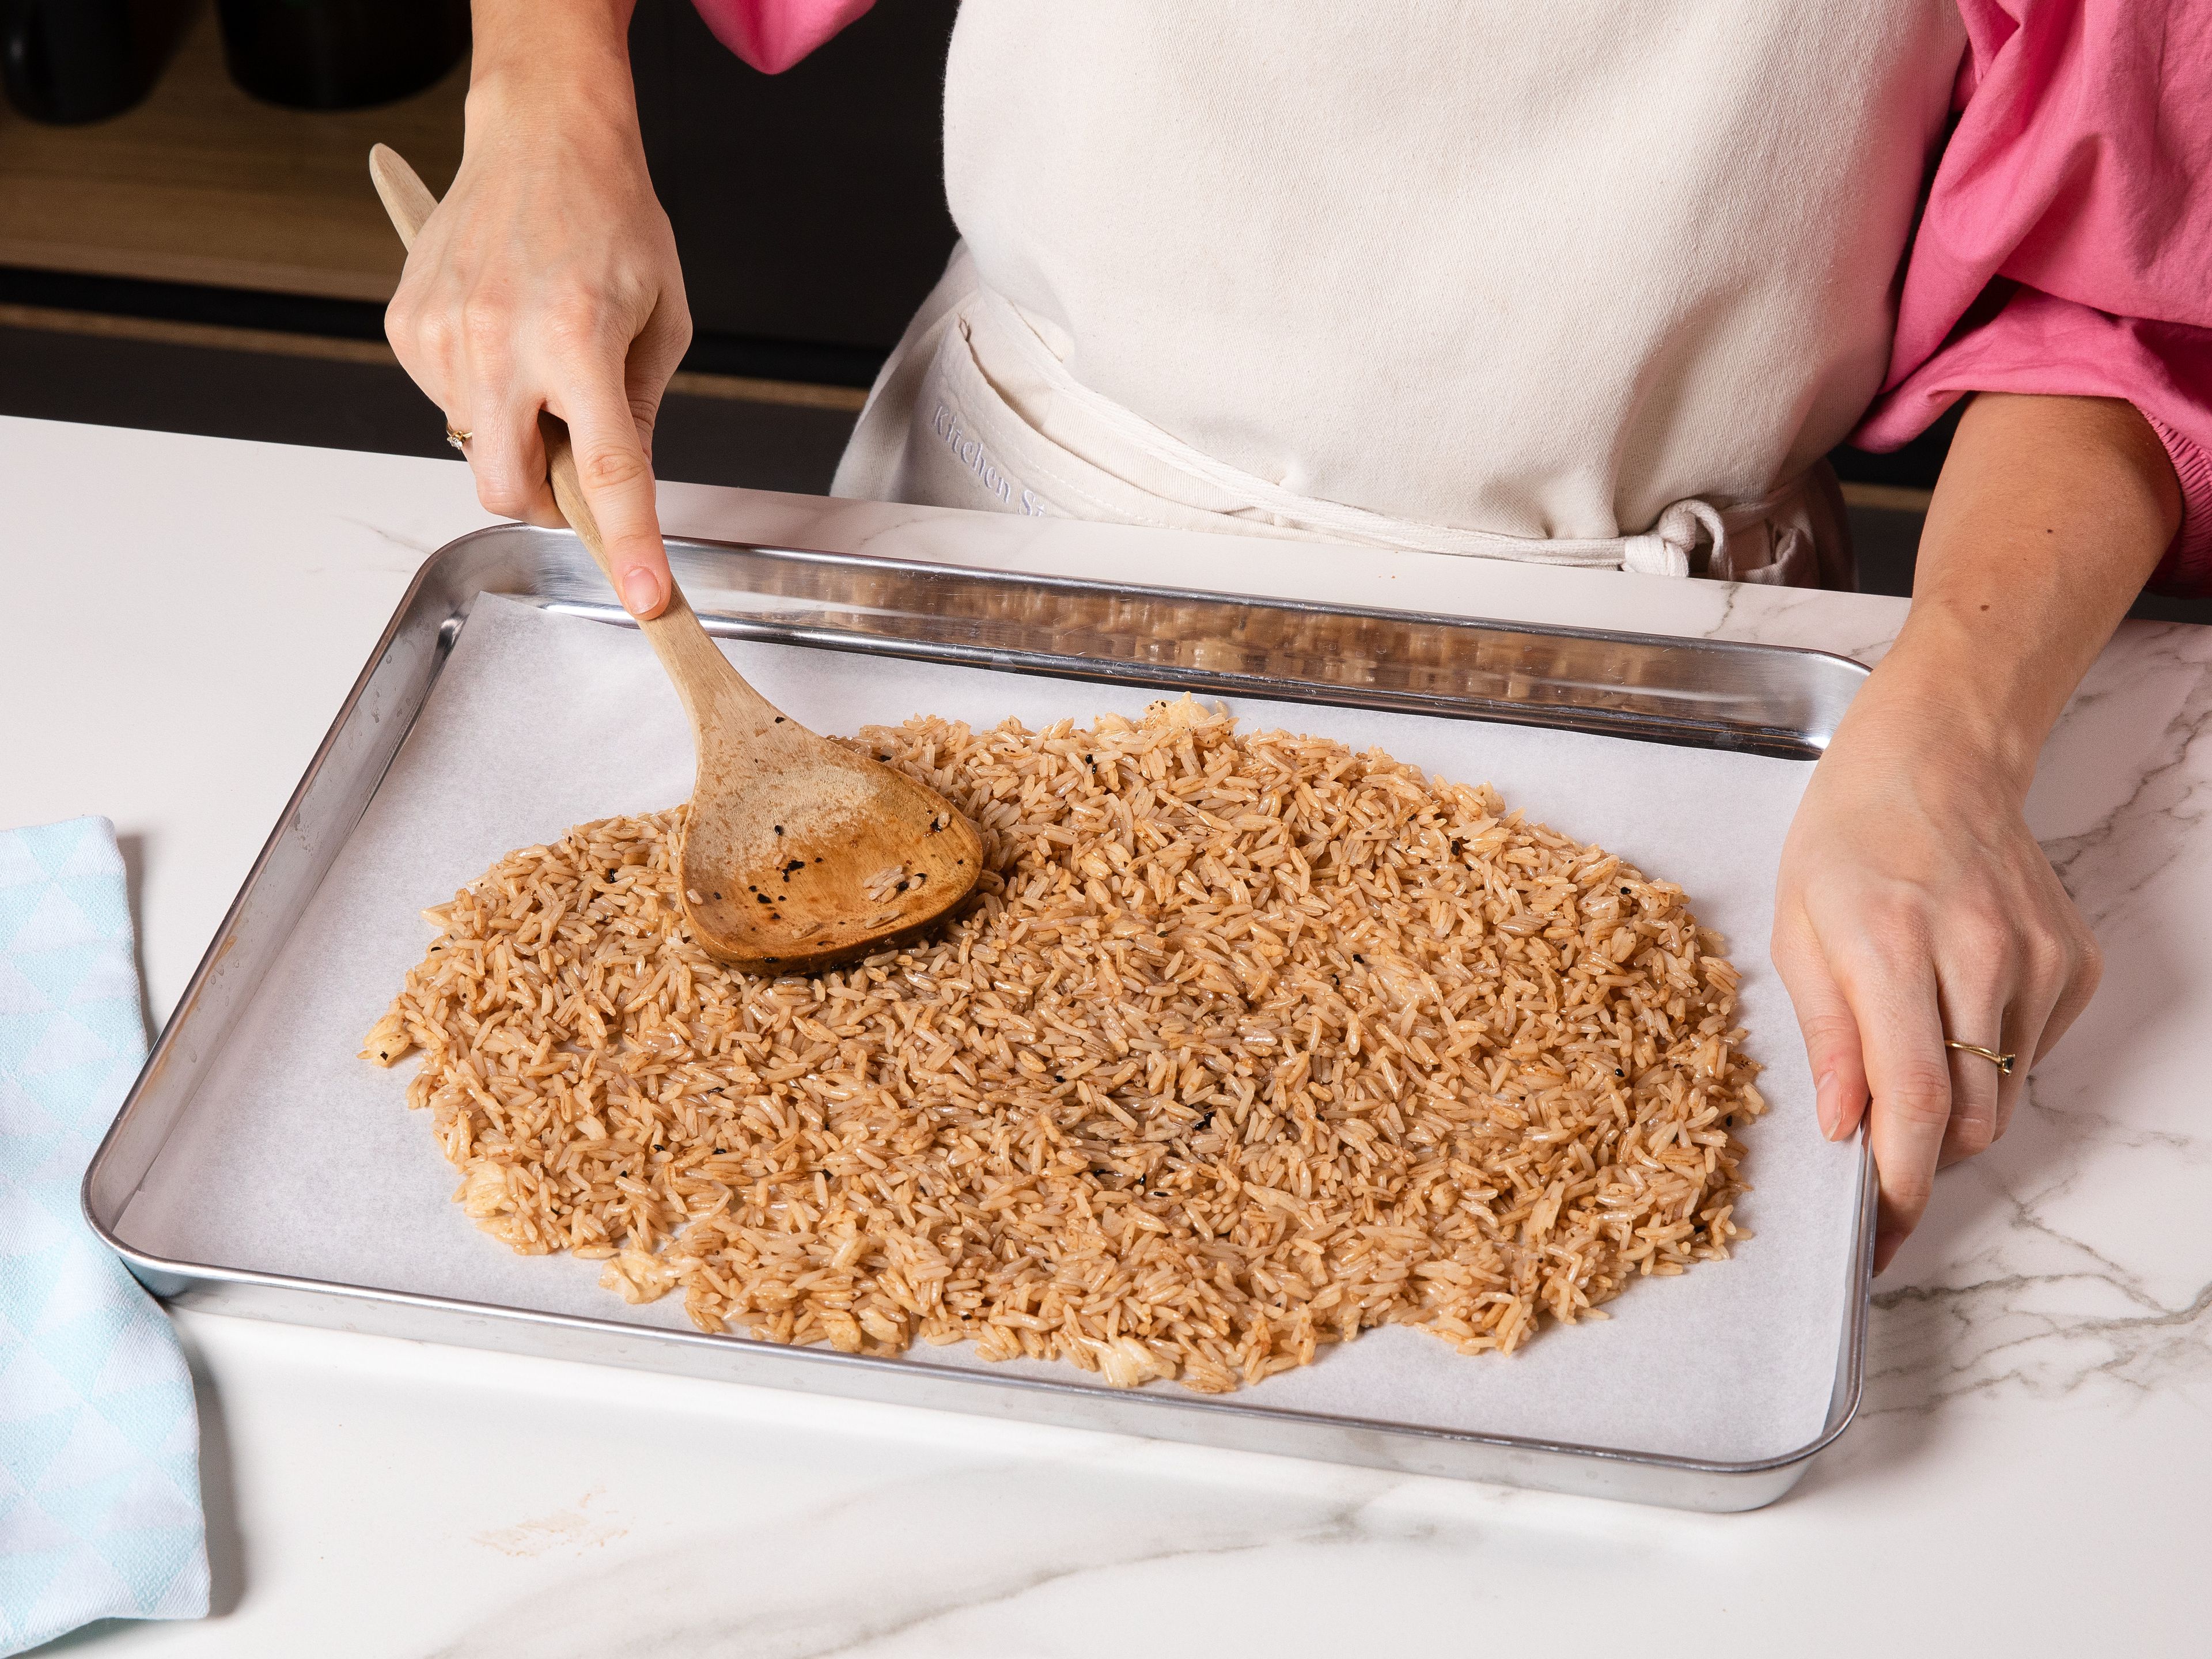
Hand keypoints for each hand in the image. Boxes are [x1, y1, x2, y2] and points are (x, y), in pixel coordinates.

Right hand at [385, 30, 688, 617]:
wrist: (541, 136)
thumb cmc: (610, 218)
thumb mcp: (661, 320)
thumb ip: (639, 414)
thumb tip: (622, 493)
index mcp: (578, 338)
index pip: (607, 471)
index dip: (630, 545)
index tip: (645, 599)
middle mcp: (500, 340)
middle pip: (509, 489)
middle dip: (545, 502)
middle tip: (575, 462)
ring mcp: (443, 336)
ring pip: (476, 451)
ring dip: (514, 436)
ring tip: (542, 360)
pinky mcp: (407, 327)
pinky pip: (445, 405)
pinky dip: (482, 396)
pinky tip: (504, 340)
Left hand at [1771, 679, 2099, 1271]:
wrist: (1936, 763)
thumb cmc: (1848, 841)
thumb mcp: (1797, 931)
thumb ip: (1824, 1035)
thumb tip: (1842, 1127)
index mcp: (1893, 949)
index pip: (1910, 1103)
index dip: (1896, 1187)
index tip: (1876, 1240)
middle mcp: (1978, 957)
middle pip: (1964, 1119)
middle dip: (1918, 1163)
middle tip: (1875, 1159)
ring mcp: (2039, 962)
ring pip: (2000, 1100)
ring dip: (1949, 1115)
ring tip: (1904, 1062)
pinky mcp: (2076, 967)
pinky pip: (2029, 1057)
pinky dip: (1986, 1064)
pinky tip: (1951, 1011)